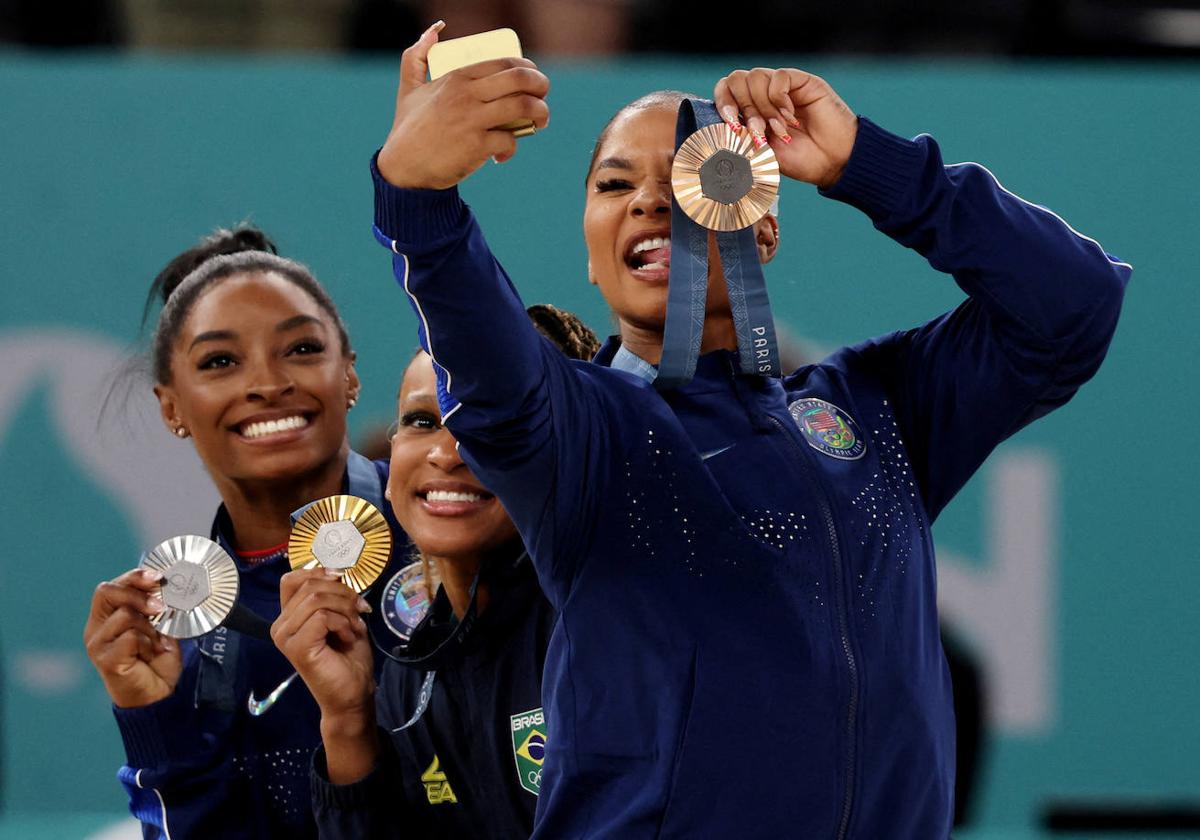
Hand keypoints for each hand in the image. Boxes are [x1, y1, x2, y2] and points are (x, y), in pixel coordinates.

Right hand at [84, 568, 182, 707]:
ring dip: (149, 628)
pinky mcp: (104, 659)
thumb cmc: (157, 661)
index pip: (112, 586)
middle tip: (160, 606)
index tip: (158, 577)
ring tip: (155, 644)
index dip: (134, 577)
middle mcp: (97, 627)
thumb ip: (158, 609)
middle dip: (137, 594)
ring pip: (125, 615)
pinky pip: (130, 638)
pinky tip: (150, 656)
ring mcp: (97, 643)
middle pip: (106, 592)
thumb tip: (168, 586)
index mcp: (108, 616)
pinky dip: (148, 644)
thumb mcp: (161, 628)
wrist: (158, 695)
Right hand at [271, 569, 375, 723]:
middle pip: (310, 585)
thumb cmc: (348, 657)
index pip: (292, 578)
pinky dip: (343, 623)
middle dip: (343, 594)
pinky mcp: (297, 647)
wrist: (353, 694)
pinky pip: (322, 617)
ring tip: (354, 628)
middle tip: (360, 612)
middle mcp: (280, 625)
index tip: (342, 581)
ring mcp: (285, 637)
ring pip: (317, 598)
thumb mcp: (342, 616)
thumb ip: (332, 595)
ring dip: (346, 609)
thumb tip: (334, 572)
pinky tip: (348, 639)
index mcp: (288, 617)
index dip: (319, 572)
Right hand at [377, 21, 551, 189]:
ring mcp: (472, 120)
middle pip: (519, 79)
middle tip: (543, 96)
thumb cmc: (408, 128)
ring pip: (522, 107)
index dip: (527, 68)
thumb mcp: (408, 87)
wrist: (403, 167)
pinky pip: (509, 140)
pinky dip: (512, 147)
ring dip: (540, 113)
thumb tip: (435, 30)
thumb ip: (416, 56)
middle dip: (541, 85)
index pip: (503, 62)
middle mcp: (466, 94)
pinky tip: (503, 154)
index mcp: (456, 77)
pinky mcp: (476, 146)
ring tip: (540, 122)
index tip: (533, 79)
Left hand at [714, 68, 857, 188]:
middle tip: (759, 131)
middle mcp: (764, 94)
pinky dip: (779, 99)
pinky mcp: (801, 80)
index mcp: (750, 110)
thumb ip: (741, 137)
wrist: (833, 162)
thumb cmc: (801, 160)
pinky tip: (790, 116)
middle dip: (743, 107)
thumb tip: (721, 127)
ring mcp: (782, 86)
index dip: (722, 103)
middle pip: (736, 79)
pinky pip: (778, 77)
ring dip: (763, 107)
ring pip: (755, 76)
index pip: (724, 90)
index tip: (731, 125)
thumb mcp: (762, 153)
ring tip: (779, 129)